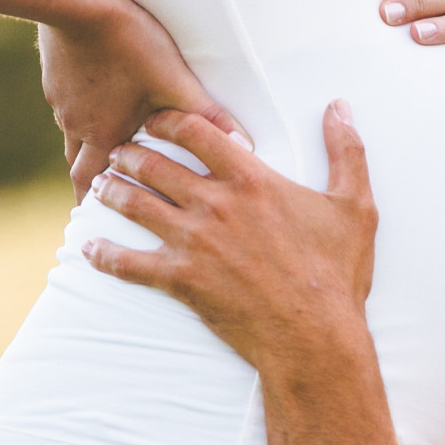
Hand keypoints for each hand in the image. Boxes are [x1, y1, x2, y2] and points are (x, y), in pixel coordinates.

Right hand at [39, 0, 245, 202]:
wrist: (76, 0)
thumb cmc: (129, 42)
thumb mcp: (175, 80)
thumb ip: (208, 116)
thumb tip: (243, 145)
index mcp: (104, 135)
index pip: (96, 185)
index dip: (98, 208)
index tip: (100, 227)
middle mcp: (78, 126)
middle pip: (78, 169)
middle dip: (89, 189)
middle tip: (96, 205)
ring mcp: (62, 103)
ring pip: (71, 139)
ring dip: (85, 152)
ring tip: (100, 159)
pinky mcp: (54, 79)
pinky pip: (66, 108)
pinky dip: (80, 117)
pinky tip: (92, 107)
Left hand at [80, 105, 376, 367]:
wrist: (315, 337)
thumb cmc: (337, 274)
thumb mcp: (355, 207)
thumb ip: (347, 152)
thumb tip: (341, 107)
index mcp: (251, 179)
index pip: (194, 131)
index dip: (166, 120)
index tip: (153, 122)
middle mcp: (215, 204)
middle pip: (153, 163)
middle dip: (129, 153)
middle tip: (118, 153)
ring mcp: (194, 242)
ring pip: (134, 204)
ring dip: (110, 192)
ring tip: (100, 188)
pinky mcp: (180, 280)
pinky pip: (128, 263)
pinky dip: (104, 255)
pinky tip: (89, 250)